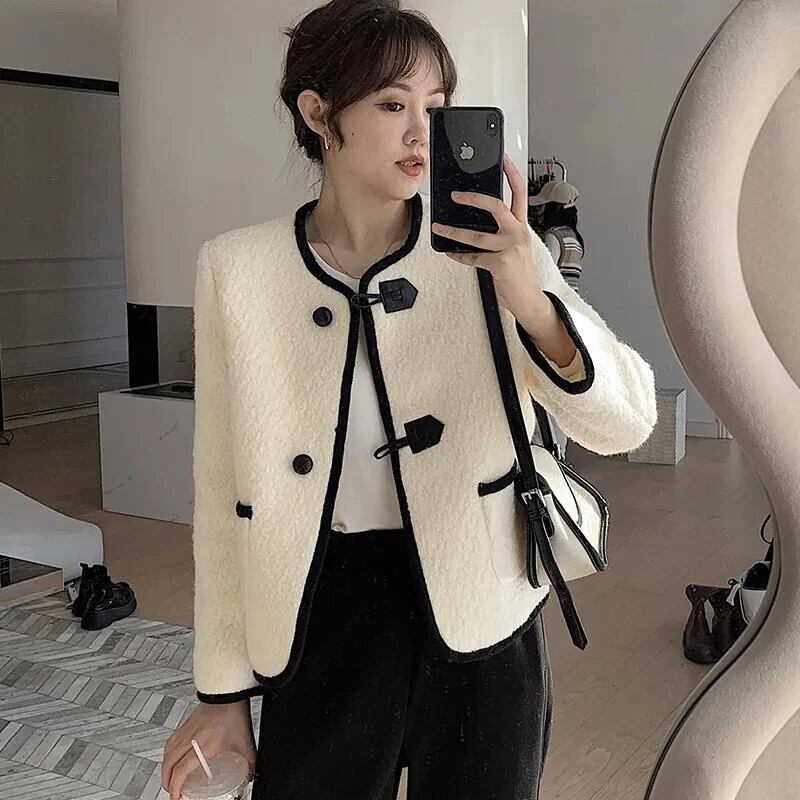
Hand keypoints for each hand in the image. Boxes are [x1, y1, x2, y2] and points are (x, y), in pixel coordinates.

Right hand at [161, 701, 255, 799]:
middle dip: (167, 782)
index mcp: (204, 744)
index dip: (176, 787)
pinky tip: (172, 758)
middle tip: (173, 792)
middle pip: (169, 764)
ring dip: (165, 769)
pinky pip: (170, 742)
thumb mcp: (245, 743)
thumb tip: (251, 775)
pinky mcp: (186, 724)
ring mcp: (187, 730)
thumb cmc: (236, 713)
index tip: (176, 797)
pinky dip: (168, 754)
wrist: (230, 692)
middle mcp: (192, 738)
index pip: (182, 770)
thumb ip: (249, 762)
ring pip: (167, 752)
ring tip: (170, 779)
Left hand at [431, 152, 548, 318]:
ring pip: (476, 235)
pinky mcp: (500, 264)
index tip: (503, 159)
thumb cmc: (520, 274)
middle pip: (496, 206)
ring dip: (453, 231)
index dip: (512, 174)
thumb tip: (476, 223)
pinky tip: (450, 253)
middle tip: (456, 194)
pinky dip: (459, 256)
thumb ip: (503, 233)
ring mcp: (510, 248)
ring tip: (438, 226)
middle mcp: (518, 234)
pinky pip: (472, 257)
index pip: (520, 193)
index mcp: (522, 227)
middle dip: (473, 197)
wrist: (530, 299)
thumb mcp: (516, 248)